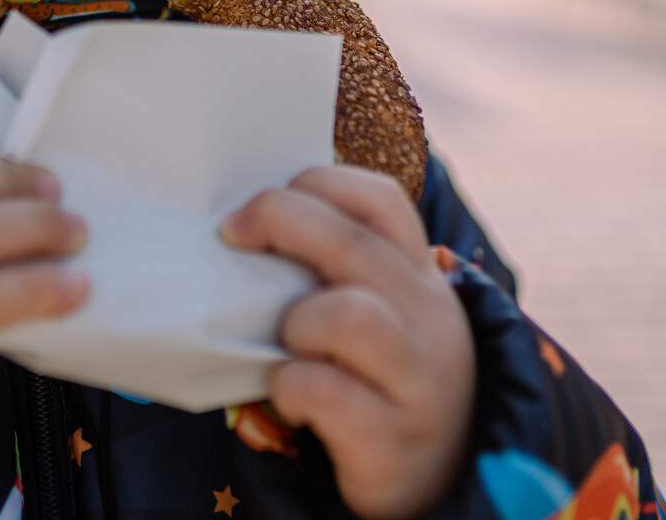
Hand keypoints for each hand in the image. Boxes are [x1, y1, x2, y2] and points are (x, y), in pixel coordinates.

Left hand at [219, 167, 475, 519]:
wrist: (435, 483)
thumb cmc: (378, 380)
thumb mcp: (377, 314)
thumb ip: (331, 270)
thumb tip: (242, 221)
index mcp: (419, 276)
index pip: (382, 201)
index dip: (318, 184)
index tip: (257, 201)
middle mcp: (429, 318)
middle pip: (354, 244)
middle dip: (279, 222)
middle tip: (230, 236)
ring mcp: (418, 381)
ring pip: (349, 316)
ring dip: (297, 320)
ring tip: (286, 344)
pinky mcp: (392, 440)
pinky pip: (325, 391)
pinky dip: (290, 386)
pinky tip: (290, 398)